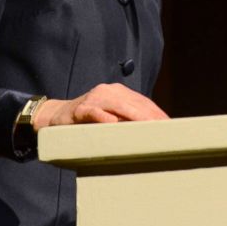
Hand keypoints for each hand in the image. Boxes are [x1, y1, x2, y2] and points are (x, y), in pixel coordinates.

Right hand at [32, 83, 168, 129]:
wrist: (55, 117)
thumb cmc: (87, 122)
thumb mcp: (108, 117)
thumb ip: (125, 120)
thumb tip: (150, 134)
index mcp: (118, 93)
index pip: (142, 102)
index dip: (157, 113)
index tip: (170, 126)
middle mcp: (108, 91)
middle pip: (135, 103)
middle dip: (151, 116)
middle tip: (165, 130)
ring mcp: (94, 98)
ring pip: (119, 106)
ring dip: (135, 117)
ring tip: (150, 127)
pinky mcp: (81, 108)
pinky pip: (96, 112)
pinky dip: (106, 118)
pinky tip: (116, 125)